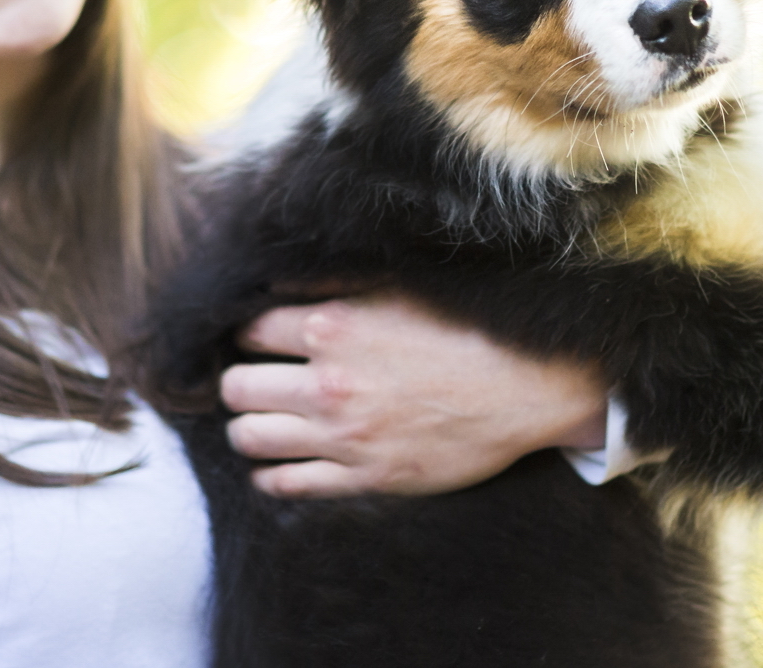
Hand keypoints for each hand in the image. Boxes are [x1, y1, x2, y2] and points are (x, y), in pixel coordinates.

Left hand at [219, 293, 608, 497]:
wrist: (525, 389)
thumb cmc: (466, 329)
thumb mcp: (401, 287)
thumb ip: (337, 283)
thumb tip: (279, 279)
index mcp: (334, 328)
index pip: (249, 331)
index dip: (248, 335)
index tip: (258, 340)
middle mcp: (328, 383)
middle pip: (237, 387)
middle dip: (238, 382)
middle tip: (254, 381)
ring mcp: (344, 436)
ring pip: (250, 437)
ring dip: (247, 428)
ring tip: (261, 420)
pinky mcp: (365, 476)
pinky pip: (288, 483)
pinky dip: (270, 474)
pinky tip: (276, 464)